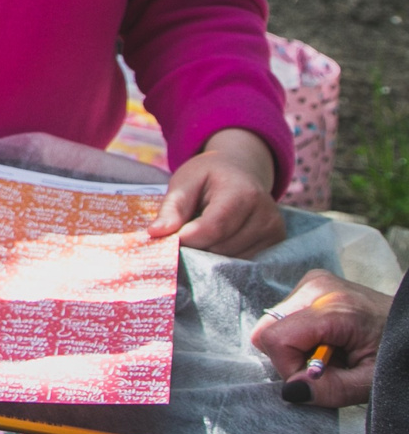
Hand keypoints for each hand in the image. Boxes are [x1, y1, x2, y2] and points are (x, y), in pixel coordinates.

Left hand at [148, 127, 284, 256]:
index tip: (170, 238)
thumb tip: (155, 234)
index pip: (214, 227)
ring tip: (205, 232)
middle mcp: (266, 214)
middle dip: (198, 246)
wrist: (241, 171)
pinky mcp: (276, 243)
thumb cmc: (208, 176)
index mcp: (242, 192)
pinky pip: (244, 263)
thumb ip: (172, 208)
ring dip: (211, 253)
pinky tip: (219, 240)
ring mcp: (274, 230)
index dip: (188, 238)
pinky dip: (226, 257)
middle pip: (222, 247)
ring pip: (232, 260)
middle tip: (187, 231)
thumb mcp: (185, 182)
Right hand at [249, 269, 389, 407]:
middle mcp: (317, 287)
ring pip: (274, 324)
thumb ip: (331, 389)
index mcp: (335, 307)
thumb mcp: (371, 382)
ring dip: (295, 347)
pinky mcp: (313, 284)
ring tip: (333, 353)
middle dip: (289, 357)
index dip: (289, 367)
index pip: (276, 337)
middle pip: (269, 329)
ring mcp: (314, 282)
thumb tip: (291, 391)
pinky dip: (300, 336)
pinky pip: (284, 316)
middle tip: (326, 367)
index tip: (316, 379)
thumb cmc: (398, 356)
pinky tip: (329, 341)